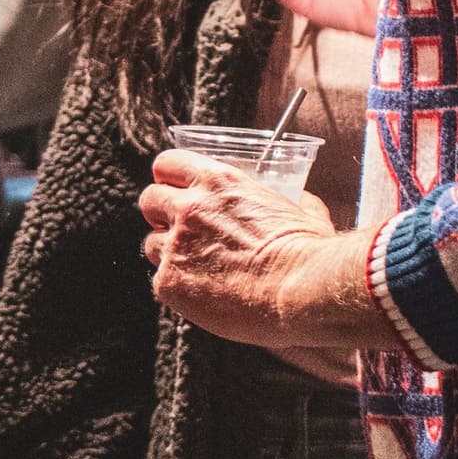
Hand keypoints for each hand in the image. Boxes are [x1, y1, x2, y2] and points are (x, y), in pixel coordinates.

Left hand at [139, 152, 337, 347]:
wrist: (300, 291)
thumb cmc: (308, 253)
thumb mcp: (304, 211)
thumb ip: (294, 200)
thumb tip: (302, 200)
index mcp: (218, 182)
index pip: (169, 163)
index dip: (170, 178)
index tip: (176, 189)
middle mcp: (189, 208)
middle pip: (150, 199)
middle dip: (160, 213)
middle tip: (179, 229)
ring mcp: (175, 246)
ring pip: (151, 243)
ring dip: (168, 252)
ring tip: (195, 267)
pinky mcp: (169, 283)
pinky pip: (161, 282)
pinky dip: (178, 287)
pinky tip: (202, 294)